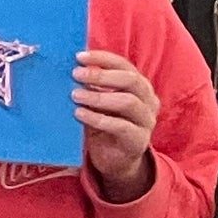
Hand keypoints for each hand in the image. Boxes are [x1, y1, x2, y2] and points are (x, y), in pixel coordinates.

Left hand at [74, 48, 161, 197]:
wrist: (114, 160)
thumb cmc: (104, 125)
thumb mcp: (98, 103)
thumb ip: (91, 87)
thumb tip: (69, 68)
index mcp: (139, 87)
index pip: (125, 66)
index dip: (103, 59)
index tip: (79, 57)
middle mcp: (147, 101)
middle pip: (131, 80)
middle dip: (102, 75)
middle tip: (76, 74)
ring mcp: (146, 121)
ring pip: (128, 102)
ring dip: (99, 96)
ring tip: (75, 95)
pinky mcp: (138, 140)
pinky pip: (121, 126)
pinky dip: (98, 118)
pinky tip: (79, 114)